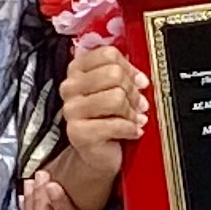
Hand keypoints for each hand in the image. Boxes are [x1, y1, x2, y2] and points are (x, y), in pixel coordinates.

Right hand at [59, 42, 146, 197]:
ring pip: (116, 97)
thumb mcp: (115, 90)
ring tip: (132, 119)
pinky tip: (131, 132)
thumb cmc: (108, 120)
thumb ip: (125, 76)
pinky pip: (116, 124)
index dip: (129, 68)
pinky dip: (131, 129)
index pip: (108, 55)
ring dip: (131, 112)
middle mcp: (70, 87)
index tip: (137, 82)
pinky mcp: (78, 132)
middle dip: (133, 91)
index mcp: (77, 70)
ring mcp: (71, 110)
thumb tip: (140, 79)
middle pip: (114, 74)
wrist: (99, 154)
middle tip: (137, 104)